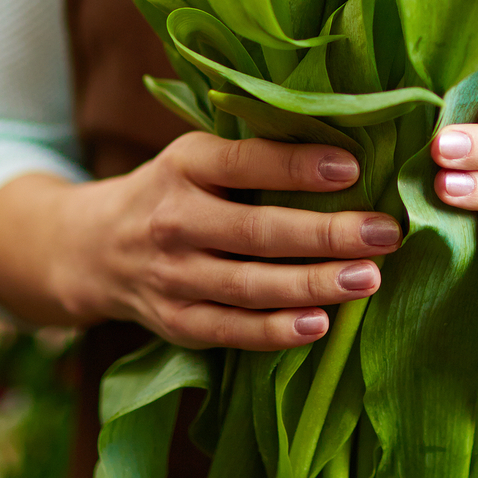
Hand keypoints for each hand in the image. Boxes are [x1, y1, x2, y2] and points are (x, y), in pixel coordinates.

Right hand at [0, 134, 399, 351]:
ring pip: (249, 285)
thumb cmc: (174, 191)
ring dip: (313, 285)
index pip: (243, 164)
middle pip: (256, 231)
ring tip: (369, 279)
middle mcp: (173, 220)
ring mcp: (171, 275)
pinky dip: (275, 331)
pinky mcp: (175, 321)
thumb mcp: (196, 157)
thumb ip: (255, 155)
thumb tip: (348, 146)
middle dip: (326, 234)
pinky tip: (321, 324)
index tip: (354, 166)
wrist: (92, 247)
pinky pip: (231, 330)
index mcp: (183, 165)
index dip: (296, 166)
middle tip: (385, 233)